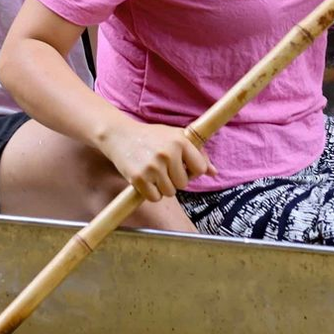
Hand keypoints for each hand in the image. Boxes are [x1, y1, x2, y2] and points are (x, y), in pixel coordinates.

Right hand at [100, 119, 216, 201]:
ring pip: (169, 192)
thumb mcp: (175, 137)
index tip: (182, 166)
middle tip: (163, 168)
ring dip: (162, 187)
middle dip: (174, 179)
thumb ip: (196, 154)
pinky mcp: (139, 178)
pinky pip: (155, 198)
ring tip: (153, 172)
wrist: (119, 135)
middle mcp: (168, 153)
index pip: (199, 168)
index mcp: (180, 141)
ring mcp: (153, 166)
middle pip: (183, 184)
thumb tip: (213, 172)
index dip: (191, 170)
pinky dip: (151, 193)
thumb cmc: (151, 137)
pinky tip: (145, 179)